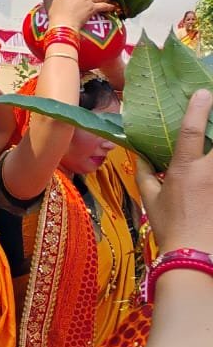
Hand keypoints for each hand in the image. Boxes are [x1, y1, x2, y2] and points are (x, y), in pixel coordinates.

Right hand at [137, 89, 212, 253]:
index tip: (203, 92)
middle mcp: (209, 171)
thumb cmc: (169, 227)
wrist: (195, 255)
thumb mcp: (150, 199)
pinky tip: (210, 176)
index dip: (198, 109)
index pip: (192, 132)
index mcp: (185, 169)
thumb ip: (145, 173)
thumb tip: (141, 155)